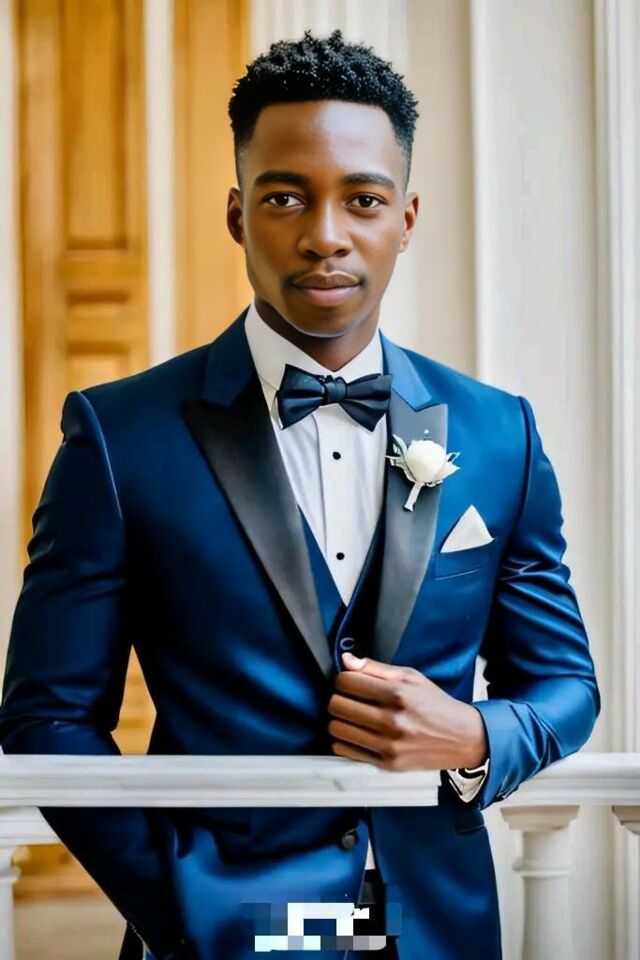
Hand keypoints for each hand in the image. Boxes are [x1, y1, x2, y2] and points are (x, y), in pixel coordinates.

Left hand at [327, 651, 487, 770]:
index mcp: (397, 694)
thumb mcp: (411, 677)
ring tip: (352, 717)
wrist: (461, 738)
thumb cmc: (435, 704)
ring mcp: (388, 745)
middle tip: (349, 699)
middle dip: (338, 698)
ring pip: (337, 729)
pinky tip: (356, 734)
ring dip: (339, 720)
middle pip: (337, 705)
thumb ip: (376, 668)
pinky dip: (344, 741)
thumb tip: (347, 660)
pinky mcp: (387, 764)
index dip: (343, 679)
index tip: (350, 682)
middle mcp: (391, 720)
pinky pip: (345, 751)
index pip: (346, 682)